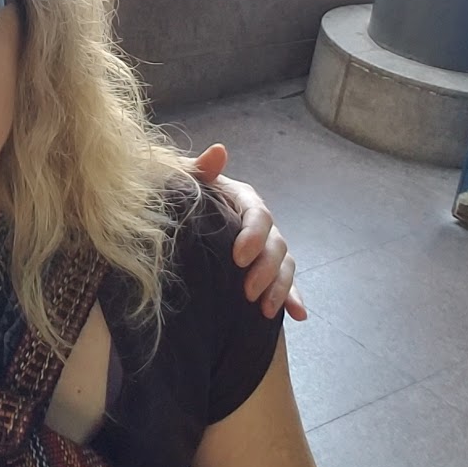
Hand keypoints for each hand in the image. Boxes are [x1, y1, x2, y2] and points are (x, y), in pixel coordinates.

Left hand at [191, 143, 306, 320]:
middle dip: (266, 269)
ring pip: (283, 265)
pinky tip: (298, 315)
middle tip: (247, 292)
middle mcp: (258, 223)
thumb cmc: (177, 196)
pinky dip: (293, 298)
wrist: (170, 220)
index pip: (258, 214)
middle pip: (275, 244)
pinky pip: (285, 284)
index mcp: (241, 199)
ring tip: (266, 310)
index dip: (254, 235)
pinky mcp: (264, 271)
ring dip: (280, 288)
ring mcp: (264, 248)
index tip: (239, 257)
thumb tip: (219, 151)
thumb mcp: (183, 181)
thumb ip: (200, 169)